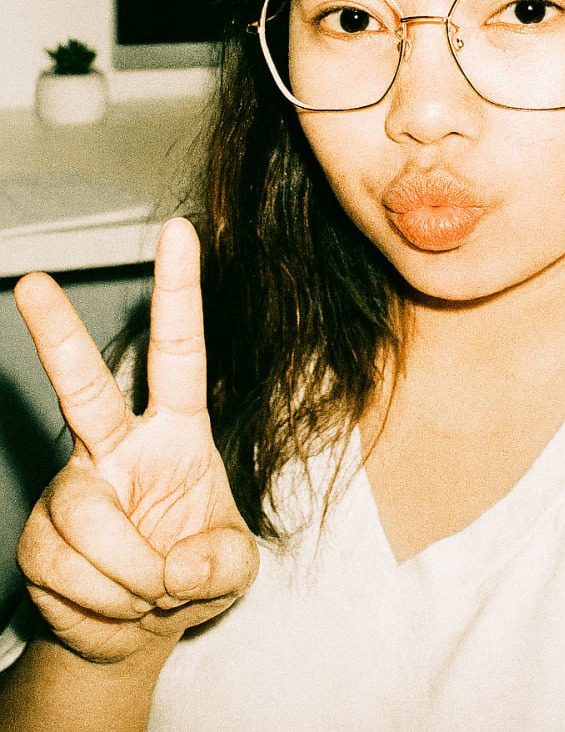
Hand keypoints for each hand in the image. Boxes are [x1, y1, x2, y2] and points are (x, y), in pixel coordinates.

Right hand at [13, 218, 258, 664]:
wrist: (135, 630)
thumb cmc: (190, 569)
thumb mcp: (233, 567)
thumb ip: (222, 561)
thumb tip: (172, 562)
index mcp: (175, 430)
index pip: (179, 350)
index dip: (179, 291)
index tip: (178, 231)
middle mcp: (116, 446)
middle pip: (82, 384)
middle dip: (55, 334)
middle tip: (32, 283)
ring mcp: (73, 487)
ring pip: (88, 518)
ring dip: (128, 575)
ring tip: (146, 590)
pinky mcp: (39, 535)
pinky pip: (67, 567)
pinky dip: (102, 602)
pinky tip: (111, 602)